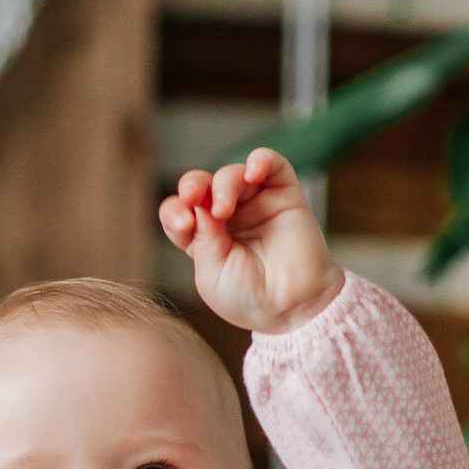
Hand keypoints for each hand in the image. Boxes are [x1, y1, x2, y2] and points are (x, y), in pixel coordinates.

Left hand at [158, 148, 342, 334]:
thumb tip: (199, 202)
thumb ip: (203, 238)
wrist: (292, 309)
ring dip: (223, 184)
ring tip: (224, 209)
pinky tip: (253, 171)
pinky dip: (261, 160)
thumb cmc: (250, 299)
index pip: (179, 210)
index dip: (175, 210)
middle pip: (202, 185)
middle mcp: (229, 217)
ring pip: (233, 175)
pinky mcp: (285, 195)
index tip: (183, 225)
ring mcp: (257, 203)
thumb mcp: (212, 274)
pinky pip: (272, 164)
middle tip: (193, 197)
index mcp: (204, 237)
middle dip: (192, 185)